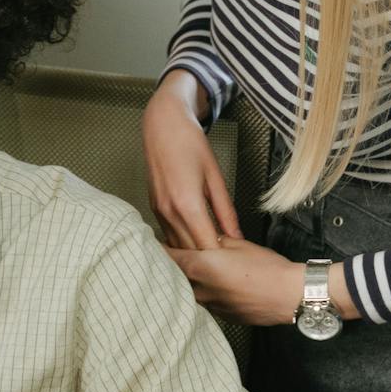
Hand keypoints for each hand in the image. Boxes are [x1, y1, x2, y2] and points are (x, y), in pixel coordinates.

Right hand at [142, 74, 240, 248]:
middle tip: (226, 265)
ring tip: (213, 258)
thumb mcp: (216, 177)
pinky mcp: (155, 209)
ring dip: (195, 253)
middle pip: (190, 250)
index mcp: (188, 205)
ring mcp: (159, 212)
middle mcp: (169, 212)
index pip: (206, 245)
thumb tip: (235, 236)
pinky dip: (183, 241)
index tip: (234, 262)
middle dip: (208, 260)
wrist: (162, 127)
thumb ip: (226, 210)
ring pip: (178, 246)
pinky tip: (196, 242)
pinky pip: (169, 234)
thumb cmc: (190, 145)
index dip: (221, 258)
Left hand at [165, 235, 340, 324]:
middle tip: (172, 256)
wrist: (289, 296)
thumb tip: (204, 238)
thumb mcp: (239, 245)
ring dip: (188, 283)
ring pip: (189, 292)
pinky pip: (205, 303)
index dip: (159, 248)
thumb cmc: (268, 268)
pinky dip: (205, 294)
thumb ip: (215, 240)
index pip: (167, 257)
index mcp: (200, 267)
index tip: (155, 242)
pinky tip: (215, 287)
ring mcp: (209, 306)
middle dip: (172, 267)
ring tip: (195, 272)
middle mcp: (199, 290)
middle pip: (174, 277)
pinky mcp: (221, 317)